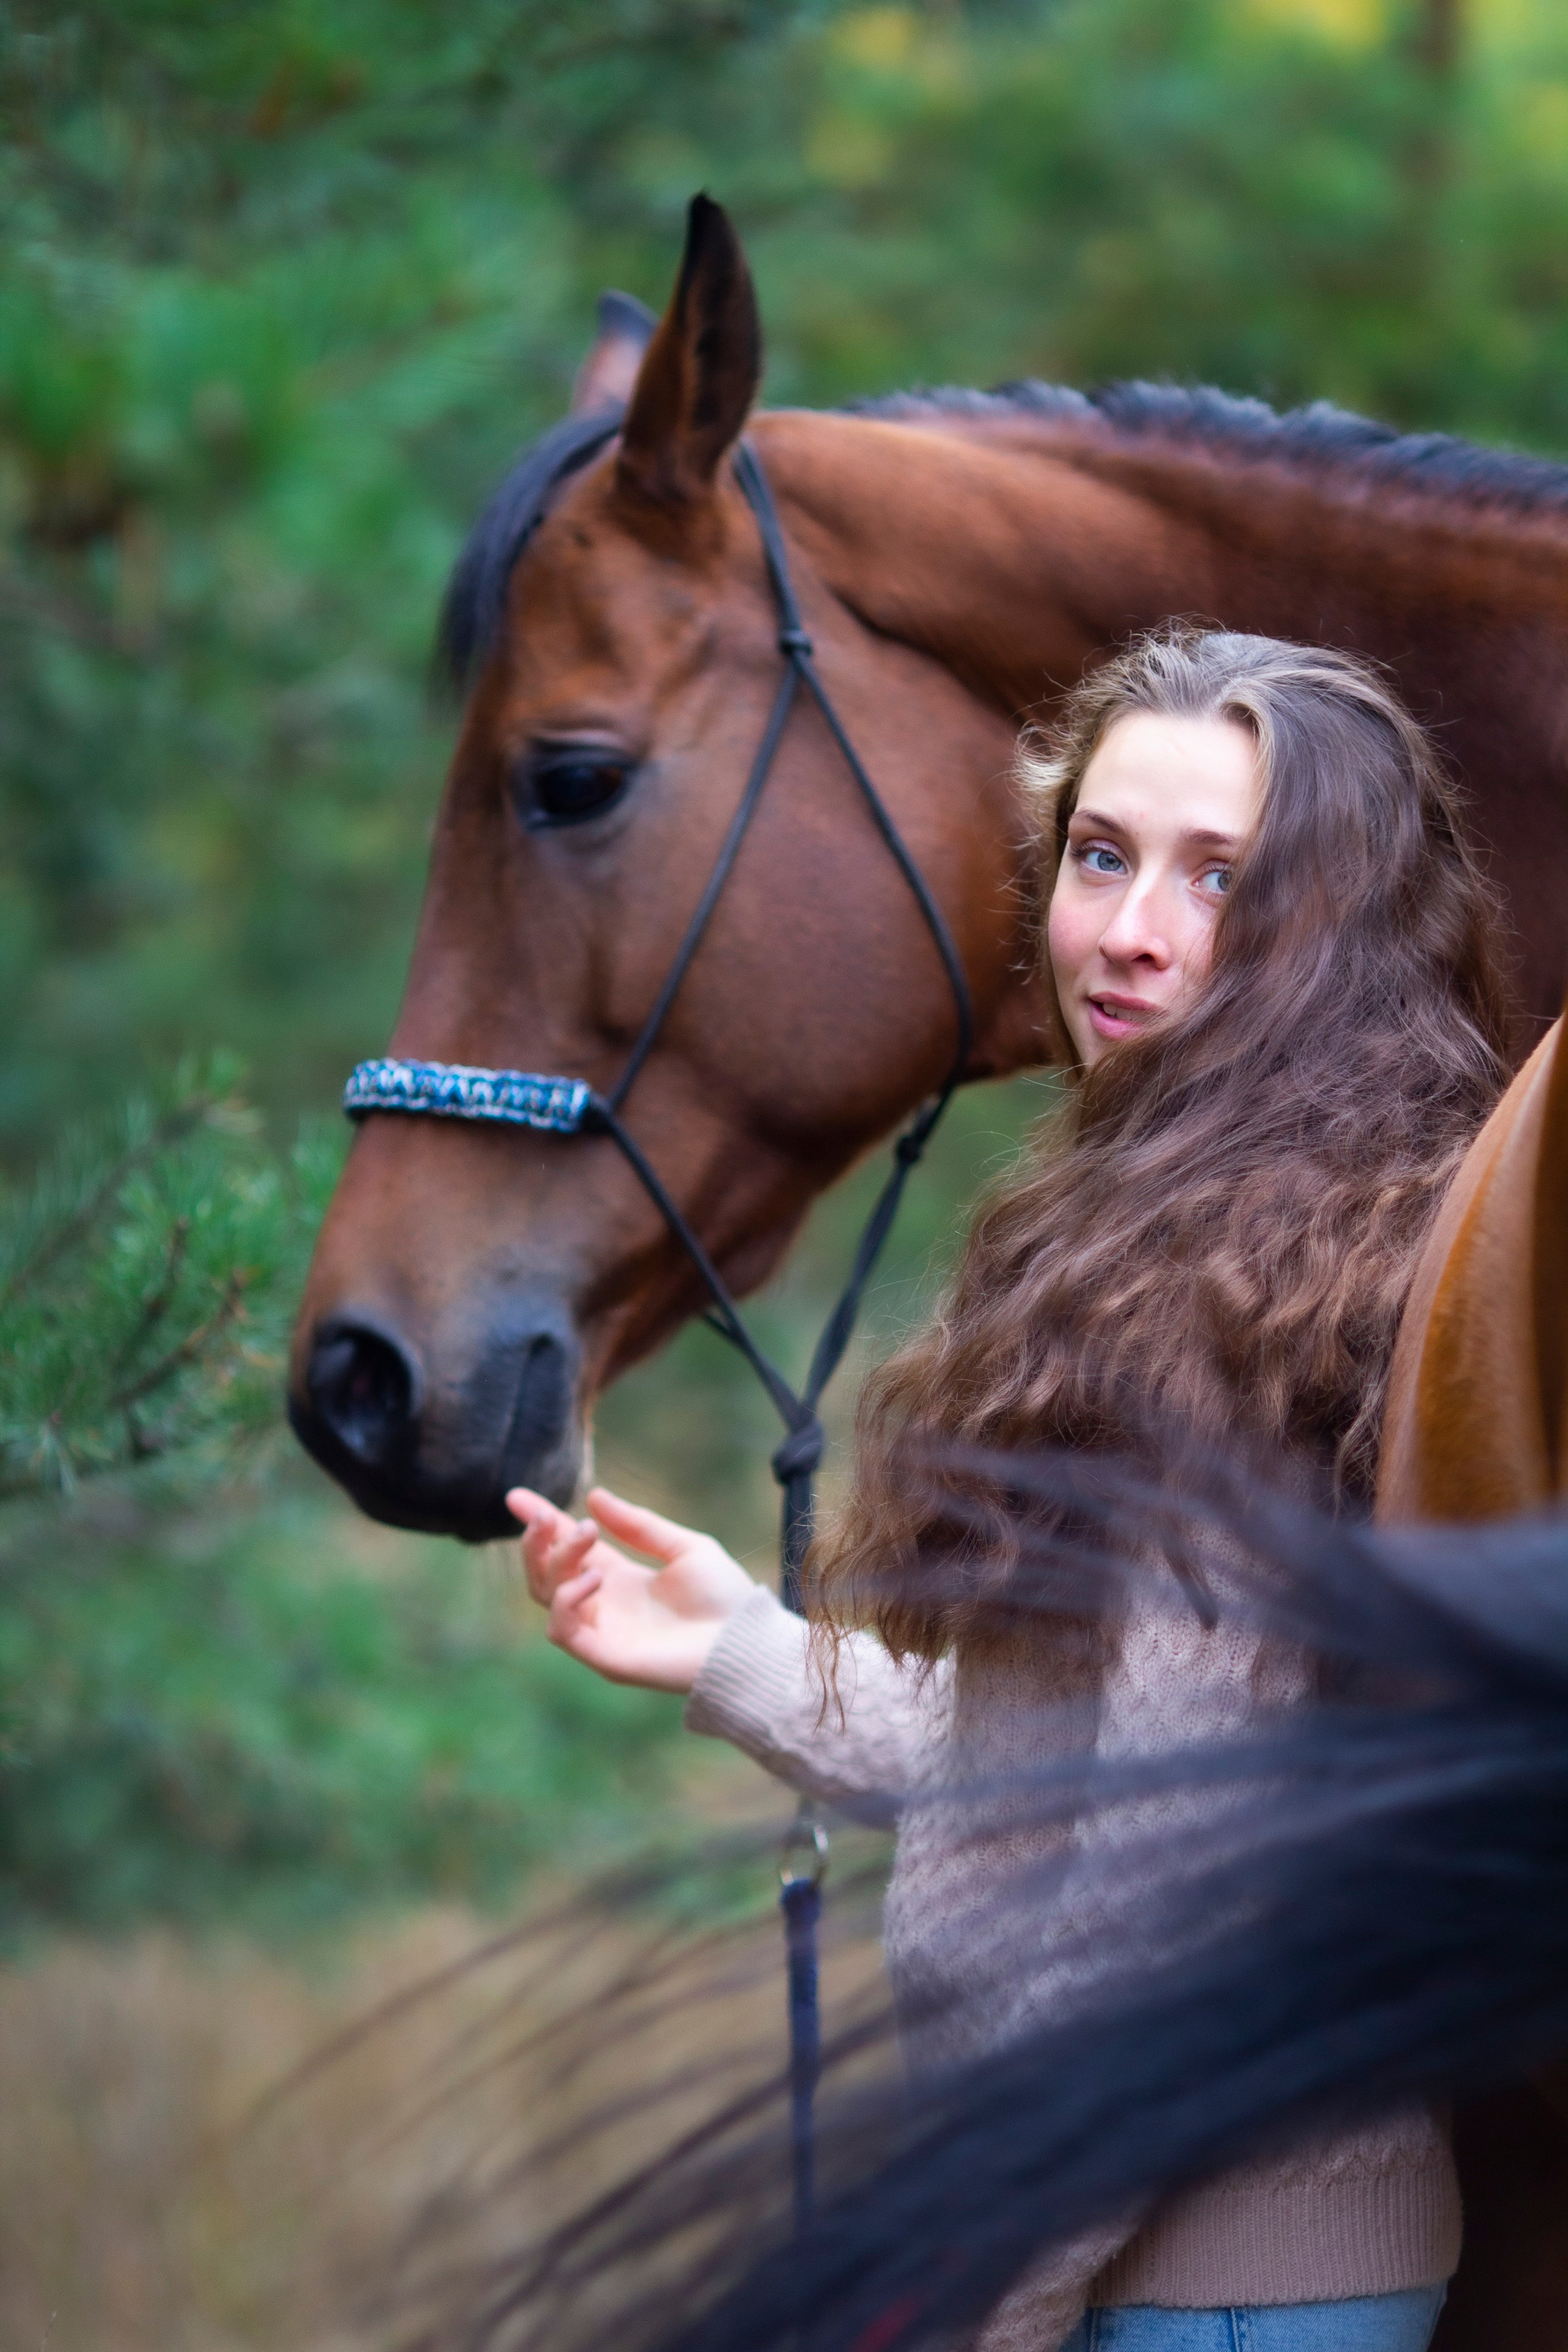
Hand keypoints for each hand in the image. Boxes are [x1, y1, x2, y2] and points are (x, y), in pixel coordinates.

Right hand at [506, 1483, 759, 1693]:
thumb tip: (594, 1497)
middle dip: (539, 1541)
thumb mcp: (684, 1547)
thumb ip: (639, 1525)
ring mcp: (600, 1632)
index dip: (542, 1523)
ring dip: (556, 1561)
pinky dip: (566, 1599)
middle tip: (547, 1517)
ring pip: (546, 1595)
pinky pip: (562, 1629)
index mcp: (620, 1578)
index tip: (516, 1497)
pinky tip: (593, 1577)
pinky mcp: (603, 1656)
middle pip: (545, 1572)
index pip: (567, 1549)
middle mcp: (603, 1604)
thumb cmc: (723, 1597)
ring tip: (586, 1535)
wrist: (744, 1641)